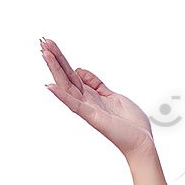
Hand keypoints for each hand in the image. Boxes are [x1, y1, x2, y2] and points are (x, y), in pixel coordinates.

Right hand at [40, 38, 155, 158]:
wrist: (141, 141)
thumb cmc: (130, 122)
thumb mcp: (112, 95)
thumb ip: (96, 84)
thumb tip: (79, 70)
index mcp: (92, 95)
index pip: (72, 74)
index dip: (62, 59)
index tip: (51, 45)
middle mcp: (87, 101)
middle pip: (67, 76)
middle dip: (55, 60)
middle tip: (43, 43)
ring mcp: (88, 109)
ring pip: (67, 86)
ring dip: (56, 70)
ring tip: (45, 54)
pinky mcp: (93, 117)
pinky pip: (75, 105)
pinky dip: (62, 96)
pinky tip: (50, 86)